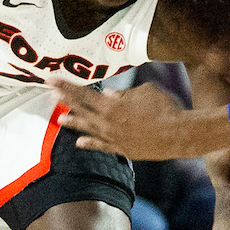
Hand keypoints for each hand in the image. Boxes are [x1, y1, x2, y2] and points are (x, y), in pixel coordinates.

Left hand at [55, 80, 225, 159]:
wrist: (180, 135)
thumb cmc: (165, 108)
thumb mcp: (145, 92)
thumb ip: (123, 94)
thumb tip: (107, 94)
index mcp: (112, 106)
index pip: (83, 94)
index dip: (66, 86)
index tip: (51, 80)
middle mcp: (108, 123)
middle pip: (82, 110)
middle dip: (65, 100)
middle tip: (49, 94)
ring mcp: (114, 138)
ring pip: (88, 129)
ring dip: (74, 123)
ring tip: (59, 119)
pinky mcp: (123, 149)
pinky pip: (102, 146)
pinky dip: (90, 144)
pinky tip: (79, 143)